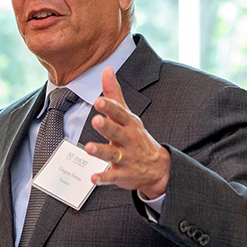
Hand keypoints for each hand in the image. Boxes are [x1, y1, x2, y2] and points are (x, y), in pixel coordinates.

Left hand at [85, 67, 170, 199]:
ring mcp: (126, 158)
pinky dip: (103, 178)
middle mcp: (128, 140)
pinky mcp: (121, 174)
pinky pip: (111, 177)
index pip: (119, 113)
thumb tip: (107, 68)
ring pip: (112, 154)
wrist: (158, 168)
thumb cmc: (136, 136)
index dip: (110, 107)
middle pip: (117, 132)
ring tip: (89, 148)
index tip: (99, 100)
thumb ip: (115, 93)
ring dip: (101, 151)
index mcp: (129, 124)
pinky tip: (93, 178)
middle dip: (107, 126)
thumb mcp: (128, 115)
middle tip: (96, 120)